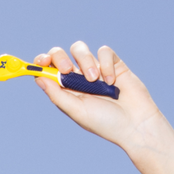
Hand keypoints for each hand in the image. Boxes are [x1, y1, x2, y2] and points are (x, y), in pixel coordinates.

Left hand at [33, 42, 160, 149]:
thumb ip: (57, 95)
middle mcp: (77, 78)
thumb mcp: (77, 111)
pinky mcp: (113, 64)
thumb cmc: (104, 122)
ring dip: (86, 62)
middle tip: (68, 70)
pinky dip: (106, 63)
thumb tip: (38, 78)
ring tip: (95, 80)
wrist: (135, 123)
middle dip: (60, 57)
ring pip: (80, 49)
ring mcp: (95, 69)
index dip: (42, 62)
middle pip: (60, 54)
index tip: (42, 61)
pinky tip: (113, 81)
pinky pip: (104, 51)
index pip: (48, 70)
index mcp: (65, 90)